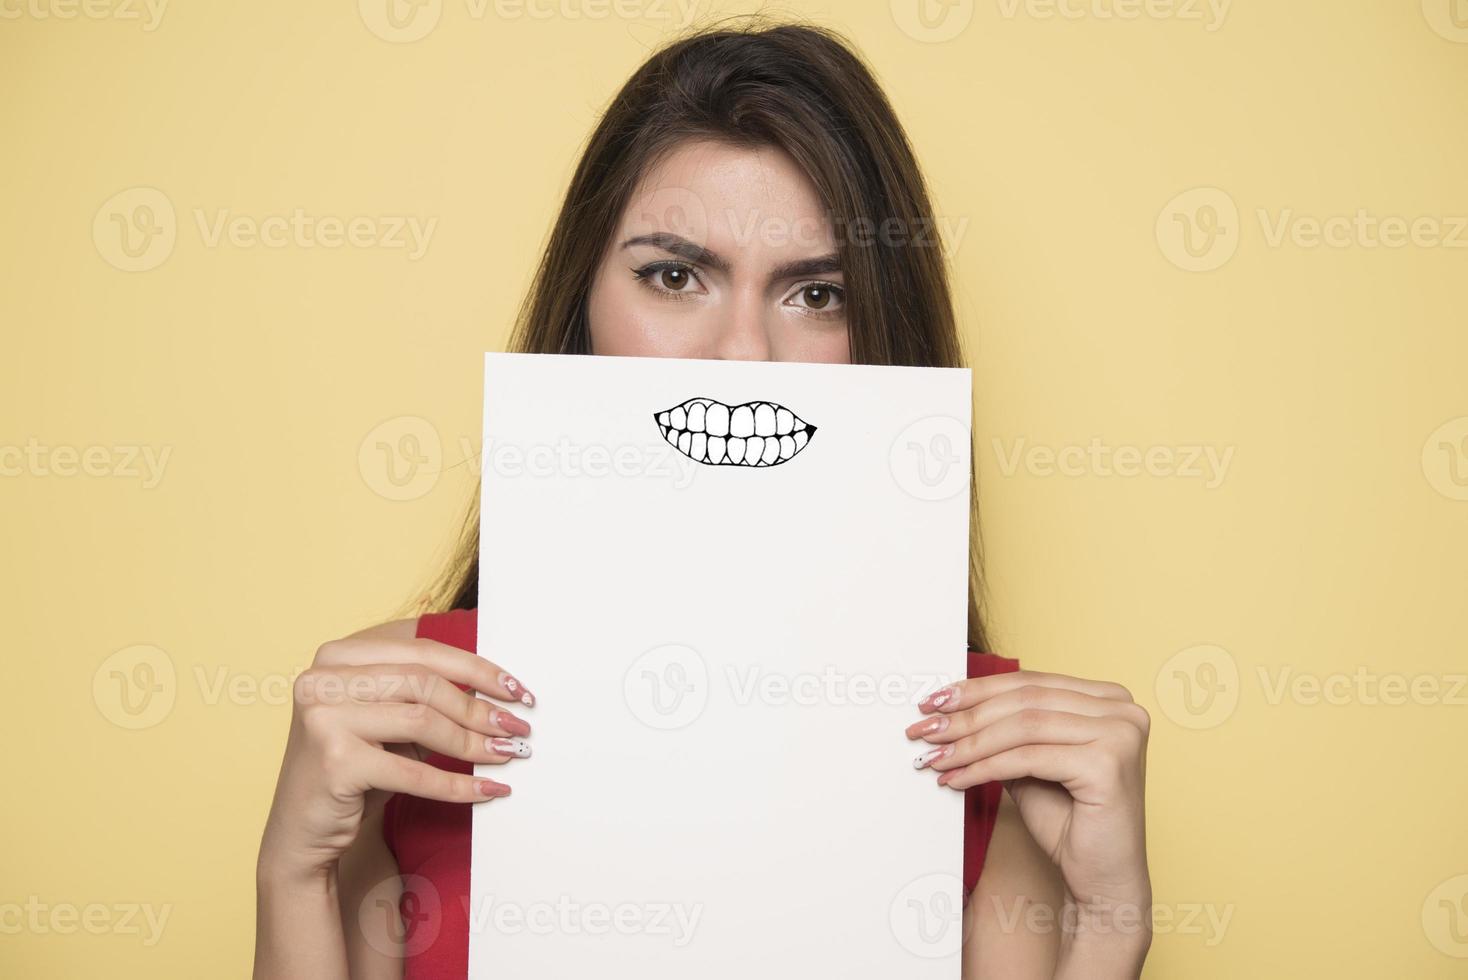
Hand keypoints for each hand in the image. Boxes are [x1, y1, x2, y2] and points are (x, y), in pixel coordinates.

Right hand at [258, 630, 534, 883]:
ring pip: (422, 720)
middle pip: (424, 682)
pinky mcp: (334, 762)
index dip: (476, 668)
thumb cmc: (354, 769)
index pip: (421, 650)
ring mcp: (323, 718)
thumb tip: (499, 691)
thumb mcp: (386, 720)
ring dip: (474, 742)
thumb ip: (424, 695)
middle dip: (479, 707)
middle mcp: (322, 679)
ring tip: (507, 755)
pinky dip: (456, 783)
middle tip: (518, 729)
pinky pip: (413, 771)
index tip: (516, 689)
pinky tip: (487, 789)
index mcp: (338, 655)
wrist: (303, 833)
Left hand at [907, 670, 1150, 951]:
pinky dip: (984, 767)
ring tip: (935, 756)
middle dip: (967, 715)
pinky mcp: (1107, 764)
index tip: (935, 700)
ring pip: (1023, 727)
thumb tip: (952, 707)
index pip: (1031, 683)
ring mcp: (1121, 735)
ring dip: (969, 742)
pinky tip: (957, 778)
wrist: (1103, 879)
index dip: (978, 690)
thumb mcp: (1032, 762)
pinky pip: (1027, 758)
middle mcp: (1123, 710)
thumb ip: (1007, 730)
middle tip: (925, 728)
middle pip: (1025, 700)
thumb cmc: (1071, 822)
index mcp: (1110, 699)